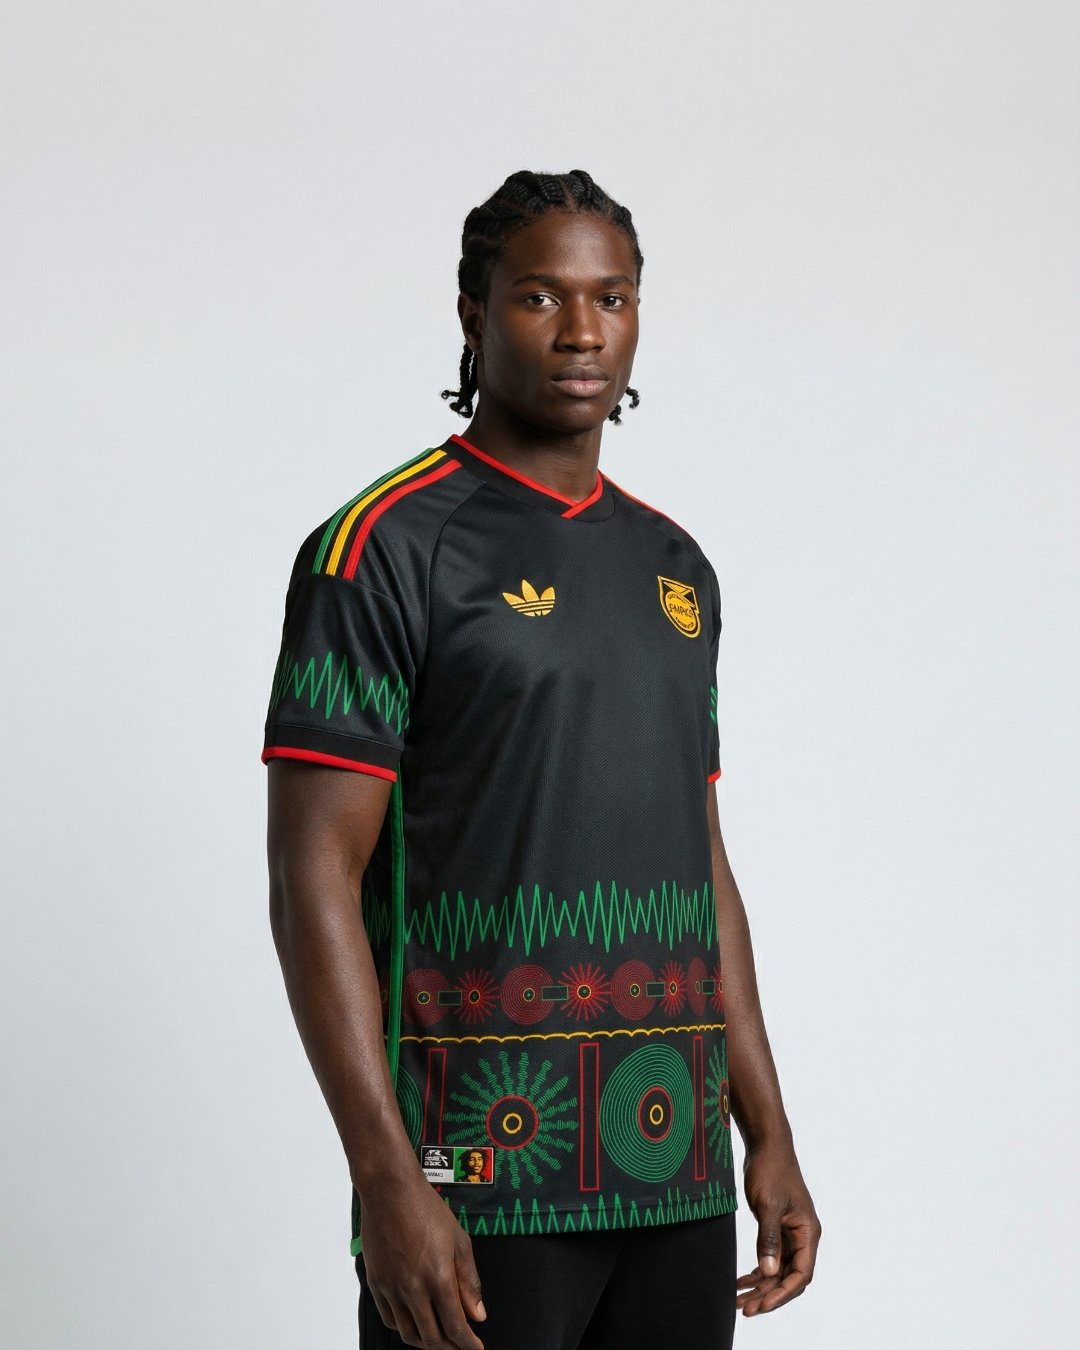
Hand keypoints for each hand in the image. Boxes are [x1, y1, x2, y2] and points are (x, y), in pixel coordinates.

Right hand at [358, 1167, 486, 1348]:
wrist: (390, 1190)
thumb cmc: (425, 1208)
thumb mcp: (459, 1240)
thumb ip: (469, 1281)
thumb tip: (477, 1314)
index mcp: (437, 1277)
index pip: (455, 1326)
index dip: (468, 1343)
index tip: (476, 1347)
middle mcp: (412, 1288)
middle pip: (431, 1338)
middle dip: (450, 1347)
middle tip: (460, 1344)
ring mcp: (391, 1288)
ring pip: (408, 1333)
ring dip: (427, 1342)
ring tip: (440, 1337)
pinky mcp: (376, 1283)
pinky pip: (389, 1319)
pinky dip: (404, 1327)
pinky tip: (415, 1321)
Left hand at [737, 1140, 819, 1316]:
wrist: (766, 1145)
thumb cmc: (771, 1170)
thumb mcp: (767, 1205)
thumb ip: (768, 1239)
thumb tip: (768, 1272)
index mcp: (808, 1233)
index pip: (801, 1275)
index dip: (782, 1293)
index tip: (761, 1305)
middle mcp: (803, 1237)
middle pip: (788, 1277)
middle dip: (768, 1294)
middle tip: (744, 1308)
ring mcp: (790, 1233)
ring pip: (778, 1270)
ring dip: (760, 1286)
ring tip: (738, 1300)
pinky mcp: (777, 1228)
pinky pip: (770, 1258)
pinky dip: (757, 1271)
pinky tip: (741, 1281)